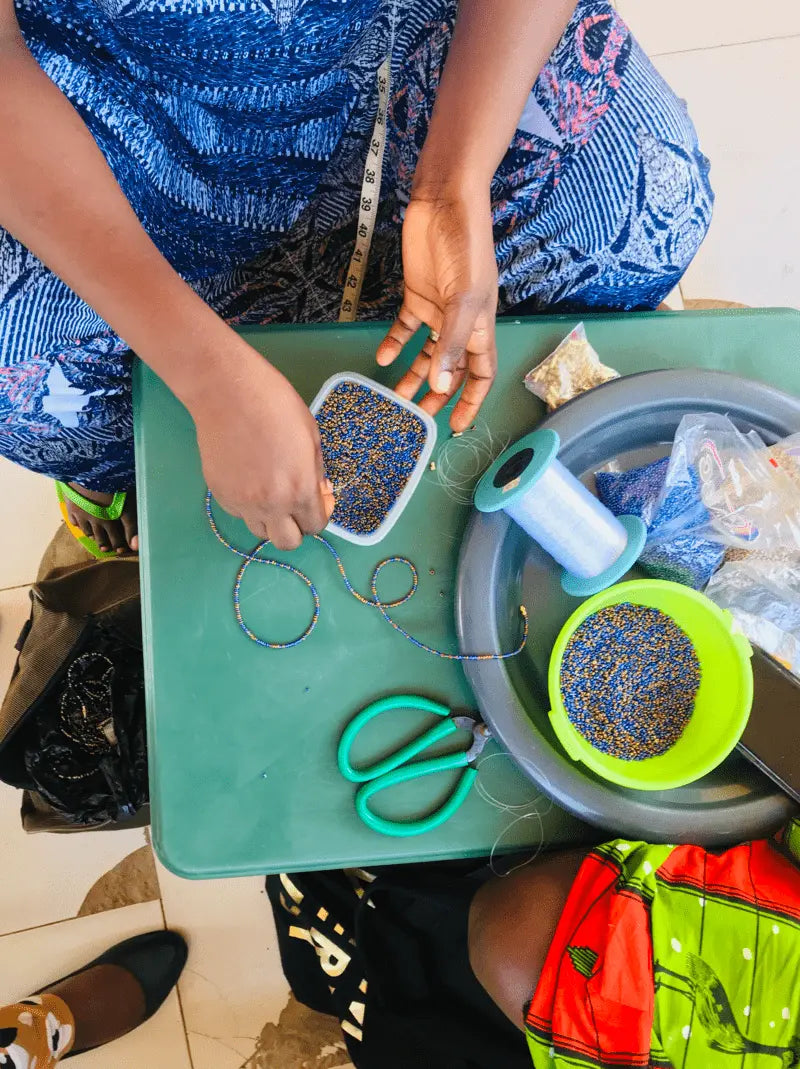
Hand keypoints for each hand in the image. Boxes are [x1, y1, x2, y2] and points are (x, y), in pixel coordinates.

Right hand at [190, 341, 333, 549]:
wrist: (226, 392)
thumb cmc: (276, 405)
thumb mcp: (311, 436)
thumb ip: (316, 472)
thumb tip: (318, 492)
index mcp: (299, 490)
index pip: (315, 526)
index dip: (319, 514)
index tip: (317, 499)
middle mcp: (271, 505)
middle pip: (287, 543)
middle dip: (296, 528)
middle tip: (295, 505)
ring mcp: (242, 502)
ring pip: (260, 532)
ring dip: (271, 520)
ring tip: (270, 492)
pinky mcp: (220, 494)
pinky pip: (239, 513)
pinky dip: (248, 505)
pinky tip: (249, 478)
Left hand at [376, 190, 497, 430]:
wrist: (444, 202)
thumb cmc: (465, 246)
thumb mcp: (462, 299)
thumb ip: (452, 343)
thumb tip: (443, 385)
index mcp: (481, 326)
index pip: (481, 374)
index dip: (471, 401)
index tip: (458, 426)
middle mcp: (461, 323)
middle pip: (451, 369)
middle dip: (438, 395)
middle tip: (418, 418)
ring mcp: (438, 310)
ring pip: (427, 354)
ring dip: (413, 375)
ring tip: (395, 397)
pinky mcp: (416, 295)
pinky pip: (406, 329)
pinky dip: (395, 344)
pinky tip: (382, 358)